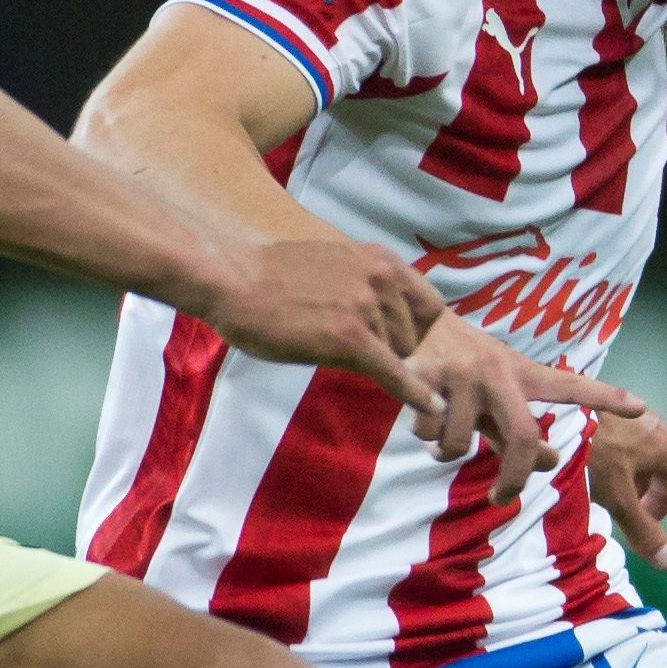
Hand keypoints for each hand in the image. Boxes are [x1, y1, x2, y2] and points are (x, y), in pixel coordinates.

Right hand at [204, 233, 443, 403]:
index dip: (421, 330)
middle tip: (364, 358)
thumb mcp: (333, 264)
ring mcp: (367, 309)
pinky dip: (416, 394)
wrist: (234, 282)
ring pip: (400, 354)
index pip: (429, 303)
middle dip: (397, 351)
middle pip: (415, 334)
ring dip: (383, 365)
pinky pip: (395, 373)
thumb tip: (381, 308)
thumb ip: (364, 282)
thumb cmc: (271, 277)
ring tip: (343, 360)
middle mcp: (381, 279)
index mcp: (380, 259)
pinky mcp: (351, 340)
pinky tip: (432, 408)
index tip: (410, 347)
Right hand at [402, 310, 652, 503]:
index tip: (641, 408)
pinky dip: (423, 433)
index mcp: (523, 373)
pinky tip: (422, 414)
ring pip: (459, 443)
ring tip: (441, 437)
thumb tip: (551, 462)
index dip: (605, 396)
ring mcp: (463, 374)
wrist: (419, 324)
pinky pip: (426, 429)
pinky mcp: (426, 375)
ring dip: (446, 451)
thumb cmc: (467, 368)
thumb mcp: (499, 391)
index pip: (571, 386)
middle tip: (502, 499)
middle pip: (522, 439)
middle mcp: (499, 372)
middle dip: (514, 479)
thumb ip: (519, 428)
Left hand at [590, 407, 666, 567]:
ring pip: (650, 468)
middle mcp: (660, 432)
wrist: (548, 410)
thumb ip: (645, 531)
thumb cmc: (589, 453)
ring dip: (640, 495)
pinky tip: (598, 484)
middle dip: (659, 511)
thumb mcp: (618, 498)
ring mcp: (637, 422)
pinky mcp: (613, 418)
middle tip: (635, 532)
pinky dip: (624, 478)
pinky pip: (631, 455)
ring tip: (614, 510)